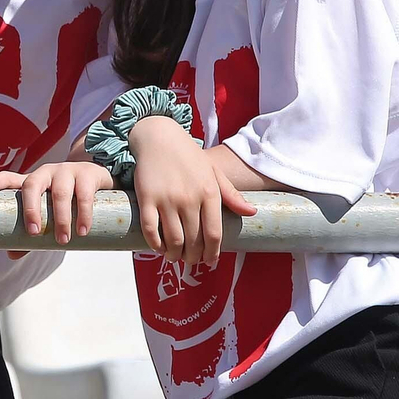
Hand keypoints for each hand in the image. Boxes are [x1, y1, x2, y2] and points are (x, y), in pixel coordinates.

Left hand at [0, 162, 113, 259]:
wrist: (97, 178)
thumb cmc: (66, 199)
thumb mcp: (49, 212)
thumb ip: (33, 231)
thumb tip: (11, 255)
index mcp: (32, 182)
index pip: (10, 178)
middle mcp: (45, 173)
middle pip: (31, 185)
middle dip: (31, 209)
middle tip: (34, 233)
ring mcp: (66, 171)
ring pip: (59, 192)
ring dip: (61, 218)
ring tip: (63, 241)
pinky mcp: (86, 174)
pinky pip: (83, 194)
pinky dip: (83, 214)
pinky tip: (82, 230)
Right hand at [130, 118, 254, 268]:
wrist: (159, 137)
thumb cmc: (189, 157)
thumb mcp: (213, 172)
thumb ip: (231, 194)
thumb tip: (251, 213)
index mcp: (209, 192)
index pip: (214, 233)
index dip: (212, 253)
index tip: (209, 261)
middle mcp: (189, 197)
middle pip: (194, 241)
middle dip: (193, 258)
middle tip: (191, 261)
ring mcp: (167, 198)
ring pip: (173, 239)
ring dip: (175, 255)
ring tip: (175, 257)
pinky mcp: (146, 197)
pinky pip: (151, 230)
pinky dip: (155, 244)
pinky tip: (159, 247)